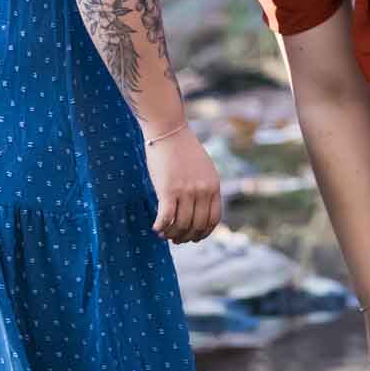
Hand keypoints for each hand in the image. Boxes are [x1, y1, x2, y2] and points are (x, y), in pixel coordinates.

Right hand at [145, 127, 221, 242]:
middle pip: (197, 225)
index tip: (194, 237)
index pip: (213, 219)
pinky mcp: (168, 190)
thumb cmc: (183, 149)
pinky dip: (161, 227)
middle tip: (177, 239)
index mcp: (213, 186)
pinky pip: (166, 218)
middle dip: (187, 236)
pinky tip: (156, 228)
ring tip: (165, 234)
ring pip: (181, 225)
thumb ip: (206, 187)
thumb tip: (202, 207)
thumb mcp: (204, 168)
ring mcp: (186, 191)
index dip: (204, 233)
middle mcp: (202, 191)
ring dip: (172, 234)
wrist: (169, 130)